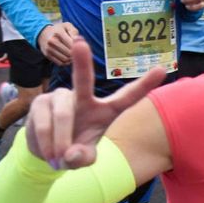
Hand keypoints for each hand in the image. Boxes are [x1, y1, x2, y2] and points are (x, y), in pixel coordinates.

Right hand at [26, 40, 164, 167]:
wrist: (47, 154)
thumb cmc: (74, 151)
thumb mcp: (83, 159)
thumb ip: (83, 159)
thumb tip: (72, 154)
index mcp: (106, 111)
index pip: (127, 97)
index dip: (144, 85)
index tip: (162, 70)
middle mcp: (85, 99)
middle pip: (83, 80)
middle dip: (82, 62)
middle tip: (79, 43)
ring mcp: (61, 98)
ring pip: (62, 115)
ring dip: (60, 141)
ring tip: (59, 158)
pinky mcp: (41, 102)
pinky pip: (43, 123)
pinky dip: (46, 143)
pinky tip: (48, 153)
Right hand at [38, 22, 78, 64]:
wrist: (44, 34)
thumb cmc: (59, 30)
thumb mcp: (67, 26)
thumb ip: (74, 31)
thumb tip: (77, 40)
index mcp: (58, 32)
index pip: (72, 44)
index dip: (78, 47)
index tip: (79, 46)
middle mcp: (52, 41)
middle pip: (69, 53)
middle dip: (75, 54)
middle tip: (77, 52)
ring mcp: (49, 49)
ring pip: (65, 59)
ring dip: (71, 59)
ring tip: (72, 55)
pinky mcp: (48, 55)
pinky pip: (60, 63)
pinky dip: (66, 62)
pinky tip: (67, 58)